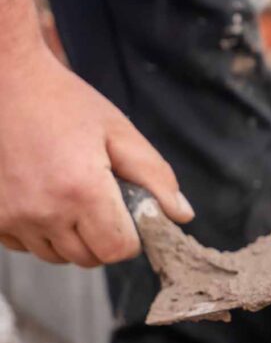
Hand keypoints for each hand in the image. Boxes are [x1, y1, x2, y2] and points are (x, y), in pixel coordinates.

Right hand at [0, 42, 193, 266]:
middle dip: (105, 237)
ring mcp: (12, 217)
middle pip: (89, 258)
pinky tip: (45, 198)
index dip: (132, 237)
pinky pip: (25, 246)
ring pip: (57, 256)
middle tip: (102, 200)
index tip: (129, 214)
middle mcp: (43, 212)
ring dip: (72, 237)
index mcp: (81, 192)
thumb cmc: (64, 103)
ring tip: (72, 195)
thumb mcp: (120, 133)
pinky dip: (41, 232)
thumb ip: (156, 178)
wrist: (5, 83)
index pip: (118, 250)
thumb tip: (181, 215)